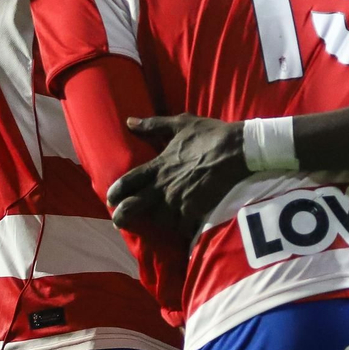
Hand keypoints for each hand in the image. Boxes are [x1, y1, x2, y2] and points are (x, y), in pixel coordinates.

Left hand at [107, 115, 252, 226]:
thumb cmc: (210, 135)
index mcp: (157, 166)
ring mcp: (179, 200)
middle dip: (122, 217)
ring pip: (156, 220)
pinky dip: (178, 228)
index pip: (127, 182)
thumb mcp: (180, 124)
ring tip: (152, 223)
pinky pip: (180, 226)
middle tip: (118, 221)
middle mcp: (163, 186)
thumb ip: (153, 125)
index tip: (110, 199)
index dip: (114, 193)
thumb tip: (130, 121)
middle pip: (133, 207)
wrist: (238, 150)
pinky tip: (177, 228)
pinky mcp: (195, 211)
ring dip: (154, 222)